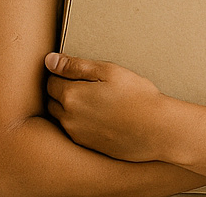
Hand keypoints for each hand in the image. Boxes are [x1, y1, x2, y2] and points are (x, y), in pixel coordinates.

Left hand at [45, 52, 170, 162]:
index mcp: (71, 96)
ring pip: (60, 117)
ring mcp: (76, 134)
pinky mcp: (86, 145)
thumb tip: (49, 60)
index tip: (74, 71)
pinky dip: (79, 121)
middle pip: (52, 100)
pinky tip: (98, 115)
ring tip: (92, 99)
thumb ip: (76, 66)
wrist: (156, 130)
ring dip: (68, 107)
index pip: (51, 81)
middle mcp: (68, 118)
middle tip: (84, 84)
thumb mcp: (109, 71)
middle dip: (61, 91)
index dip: (60, 73)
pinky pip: (73, 130)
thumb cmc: (137, 96)